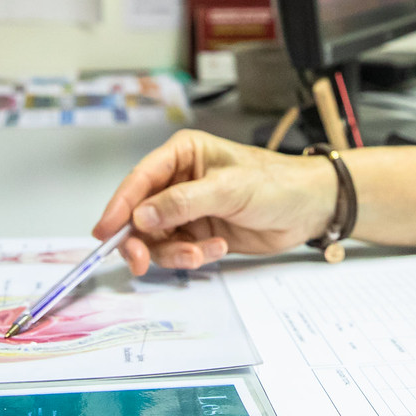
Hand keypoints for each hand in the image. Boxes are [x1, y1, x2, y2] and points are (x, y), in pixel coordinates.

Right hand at [95, 130, 337, 273]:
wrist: (310, 209)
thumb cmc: (276, 183)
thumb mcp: (229, 189)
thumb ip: (183, 203)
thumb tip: (142, 216)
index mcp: (183, 154)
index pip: (140, 179)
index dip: (119, 205)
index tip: (105, 231)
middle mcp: (179, 181)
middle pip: (139, 214)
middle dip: (140, 239)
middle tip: (141, 261)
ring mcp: (188, 209)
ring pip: (156, 238)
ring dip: (173, 252)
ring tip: (200, 253)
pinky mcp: (199, 233)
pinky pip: (178, 251)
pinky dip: (192, 256)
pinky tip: (217, 249)